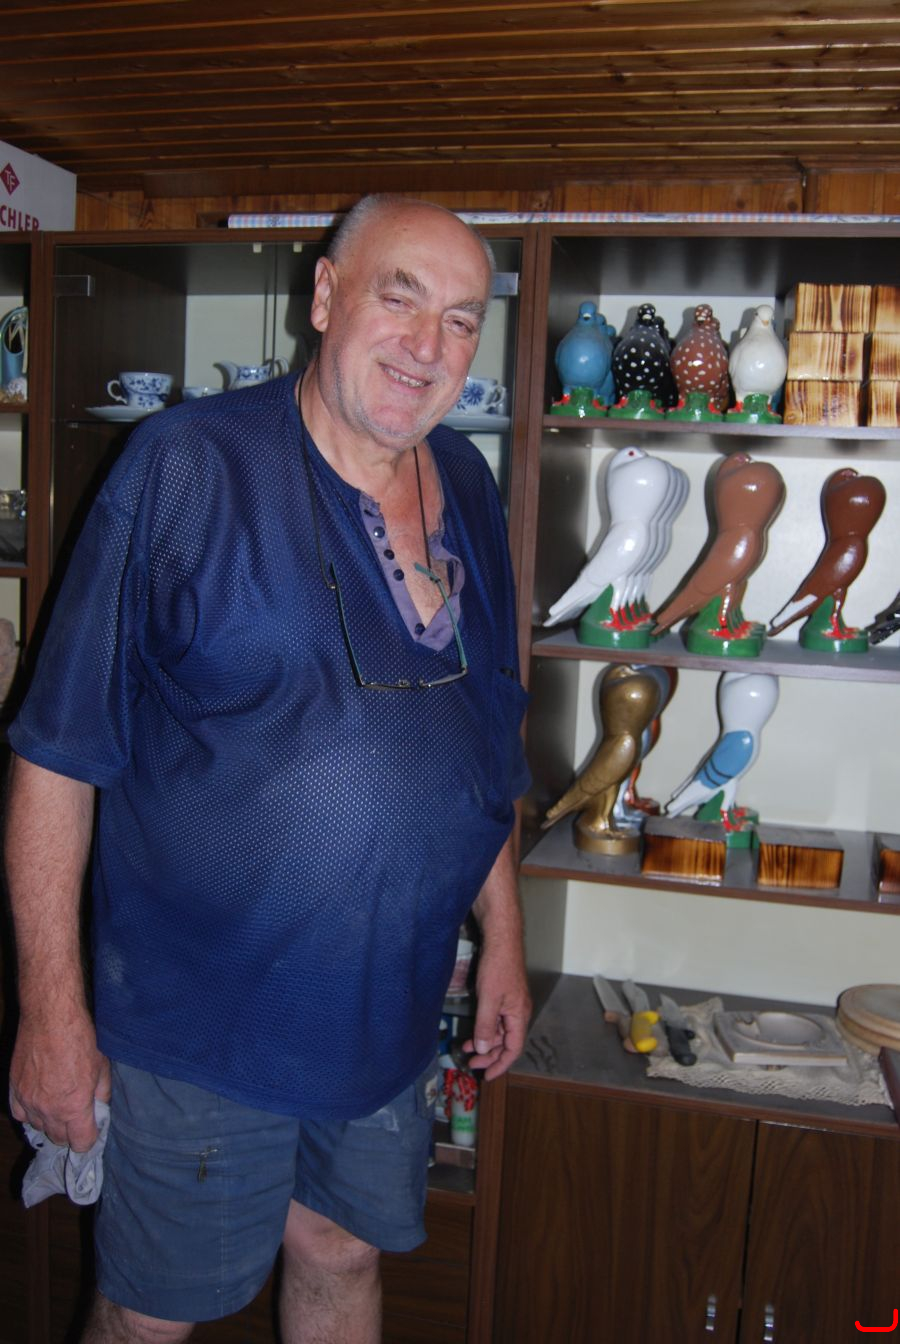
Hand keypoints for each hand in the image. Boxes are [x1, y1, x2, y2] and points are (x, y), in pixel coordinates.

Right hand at [9, 1012, 110, 1151]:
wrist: (51, 1018)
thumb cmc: (80, 1039)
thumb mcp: (102, 1066)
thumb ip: (102, 1093)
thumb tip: (101, 1108)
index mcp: (75, 1107)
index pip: (81, 1143)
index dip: (88, 1140)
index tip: (91, 1131)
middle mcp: (50, 1110)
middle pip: (59, 1138)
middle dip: (70, 1133)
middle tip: (77, 1118)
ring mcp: (29, 1101)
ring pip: (39, 1128)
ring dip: (50, 1123)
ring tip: (59, 1107)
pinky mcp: (14, 1090)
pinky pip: (20, 1115)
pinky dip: (30, 1113)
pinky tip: (39, 1104)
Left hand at [462, 938, 530, 1081]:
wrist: (502, 940)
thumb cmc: (497, 968)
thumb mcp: (489, 999)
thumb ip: (486, 1026)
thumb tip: (484, 1050)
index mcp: (519, 1016)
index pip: (513, 1049)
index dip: (501, 1065)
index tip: (486, 1076)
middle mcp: (518, 1012)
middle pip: (507, 1043)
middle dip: (490, 1056)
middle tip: (471, 1064)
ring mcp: (512, 1004)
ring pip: (501, 1031)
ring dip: (486, 1042)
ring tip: (467, 1050)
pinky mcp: (504, 995)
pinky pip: (497, 1019)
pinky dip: (485, 1028)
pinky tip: (474, 1031)